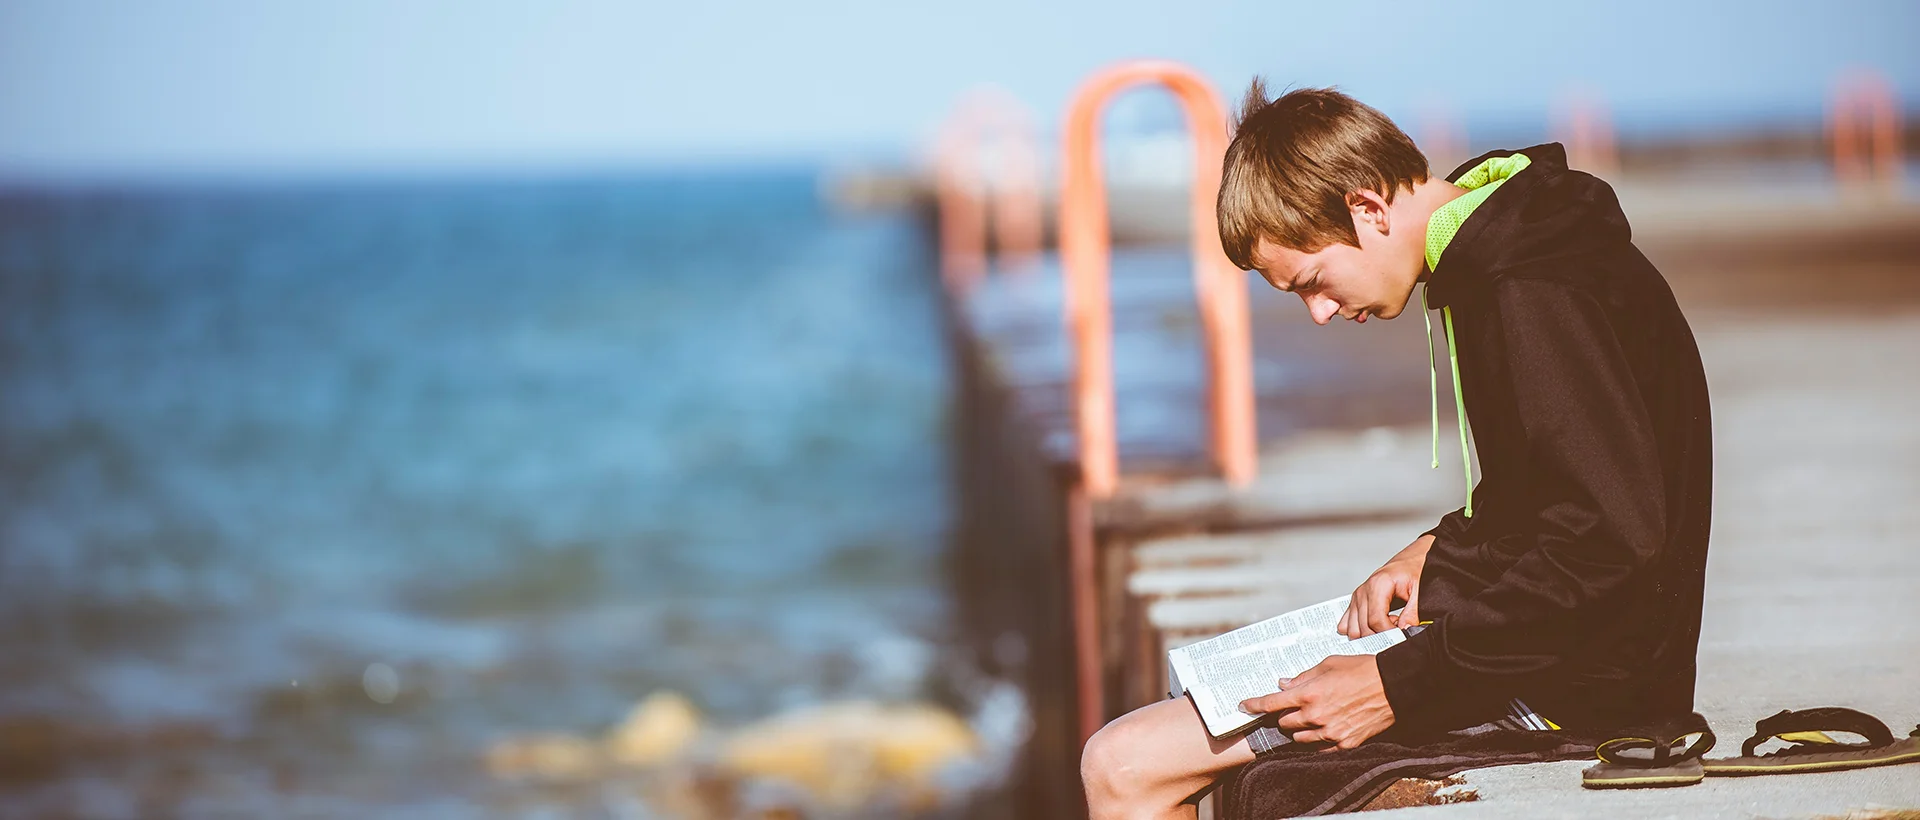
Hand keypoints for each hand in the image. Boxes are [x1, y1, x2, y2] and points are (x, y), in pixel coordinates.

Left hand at [1238, 655, 1393, 750]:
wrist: (1393, 685)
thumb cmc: (1361, 669)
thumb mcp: (1328, 664)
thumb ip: (1303, 677)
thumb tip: (1283, 685)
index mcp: (1309, 694)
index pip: (1271, 703)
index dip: (1253, 705)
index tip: (1242, 707)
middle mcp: (1315, 716)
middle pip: (1285, 723)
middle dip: (1285, 715)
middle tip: (1297, 706)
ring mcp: (1330, 733)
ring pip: (1300, 738)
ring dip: (1300, 729)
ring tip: (1314, 716)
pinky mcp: (1344, 744)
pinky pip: (1321, 748)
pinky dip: (1318, 740)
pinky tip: (1327, 728)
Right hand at [1339, 534, 1432, 638]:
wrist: (1409, 561)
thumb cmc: (1413, 570)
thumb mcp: (1419, 590)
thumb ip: (1412, 612)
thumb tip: (1405, 630)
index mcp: (1378, 585)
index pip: (1375, 620)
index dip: (1389, 633)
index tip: (1401, 634)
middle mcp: (1363, 591)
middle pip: (1363, 628)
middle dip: (1382, 635)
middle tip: (1398, 628)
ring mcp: (1357, 597)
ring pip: (1354, 630)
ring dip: (1371, 634)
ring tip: (1388, 625)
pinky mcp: (1355, 602)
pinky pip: (1347, 624)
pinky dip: (1360, 631)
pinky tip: (1375, 626)